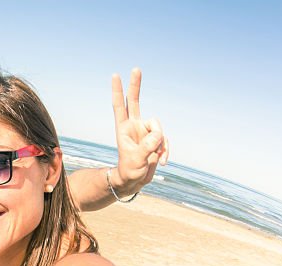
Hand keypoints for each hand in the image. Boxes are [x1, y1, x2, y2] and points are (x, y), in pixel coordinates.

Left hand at [111, 68, 169, 194]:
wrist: (134, 181)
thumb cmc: (130, 172)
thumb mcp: (136, 161)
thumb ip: (147, 146)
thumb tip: (158, 134)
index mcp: (124, 129)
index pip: (119, 106)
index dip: (118, 91)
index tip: (115, 76)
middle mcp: (134, 126)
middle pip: (135, 101)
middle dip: (136, 85)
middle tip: (136, 68)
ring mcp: (146, 131)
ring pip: (159, 128)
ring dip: (161, 144)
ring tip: (154, 158)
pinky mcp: (155, 139)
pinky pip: (165, 139)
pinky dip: (166, 150)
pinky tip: (162, 161)